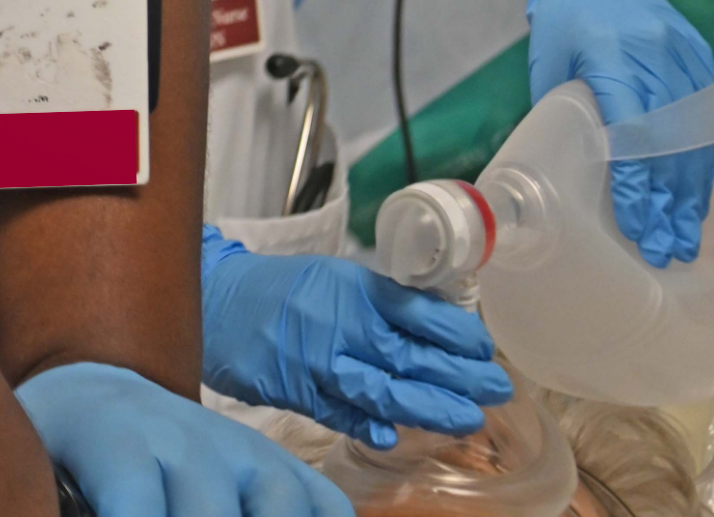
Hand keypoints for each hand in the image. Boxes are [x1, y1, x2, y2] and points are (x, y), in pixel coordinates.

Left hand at [18, 361, 351, 516]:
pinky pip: (326, 504)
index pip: (133, 503)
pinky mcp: (282, 463)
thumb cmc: (56, 447)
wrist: (96, 388)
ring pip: (279, 505)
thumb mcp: (30, 464)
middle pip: (209, 513)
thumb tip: (50, 509)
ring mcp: (244, 450)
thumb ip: (48, 496)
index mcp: (116, 442)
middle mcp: (188, 441)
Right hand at [196, 232, 507, 444]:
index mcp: (353, 288)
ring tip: (466, 419)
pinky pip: (336, 412)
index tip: (485, 349)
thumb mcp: (337, 279)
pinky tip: (392, 435)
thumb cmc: (284, 290)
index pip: (419, 311)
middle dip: (461, 377)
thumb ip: (384, 303)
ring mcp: (315, 360)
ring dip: (429, 408)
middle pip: (411, 356)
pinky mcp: (293, 389)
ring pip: (381, 390)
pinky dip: (365, 424)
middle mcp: (338, 323)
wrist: (216, 299)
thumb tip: (445, 327)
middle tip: (497, 390)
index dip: (459, 334)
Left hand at [523, 0, 713, 265]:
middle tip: (668, 247)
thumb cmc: (562, 15)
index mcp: (615, 56)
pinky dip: (702, 160)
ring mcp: (686, 59)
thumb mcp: (550, 63)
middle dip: (671, 202)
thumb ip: (564, 113)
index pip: (634, 132)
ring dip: (692, 190)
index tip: (640, 225)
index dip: (638, 183)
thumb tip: (565, 171)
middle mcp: (659, 59)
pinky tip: (697, 194)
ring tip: (686, 233)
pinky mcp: (700, 59)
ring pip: (697, 137)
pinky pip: (707, 120)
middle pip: (673, 144)